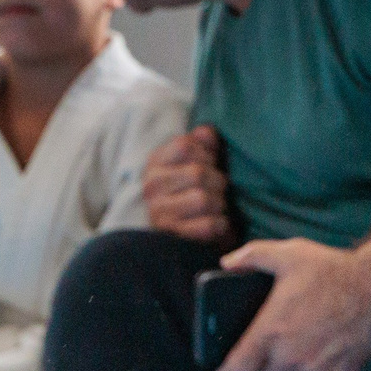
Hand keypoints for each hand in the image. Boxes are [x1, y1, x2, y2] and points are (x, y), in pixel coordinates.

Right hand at [143, 125, 233, 243]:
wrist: (189, 237)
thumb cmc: (196, 192)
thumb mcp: (197, 161)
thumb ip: (202, 142)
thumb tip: (207, 132)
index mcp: (155, 164)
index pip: (185, 146)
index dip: (206, 154)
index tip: (210, 165)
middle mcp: (150, 188)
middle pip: (197, 173)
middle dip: (217, 182)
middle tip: (217, 190)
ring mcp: (158, 214)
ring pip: (203, 200)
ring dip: (219, 204)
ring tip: (216, 208)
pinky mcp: (172, 237)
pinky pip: (208, 225)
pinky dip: (220, 225)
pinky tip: (217, 224)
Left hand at [214, 238, 370, 370]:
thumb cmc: (333, 270)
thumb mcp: (289, 253)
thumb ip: (252, 257)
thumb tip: (226, 263)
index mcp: (270, 333)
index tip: (227, 370)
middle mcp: (291, 357)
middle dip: (261, 370)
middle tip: (267, 352)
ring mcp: (316, 369)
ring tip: (297, 347)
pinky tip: (322, 348)